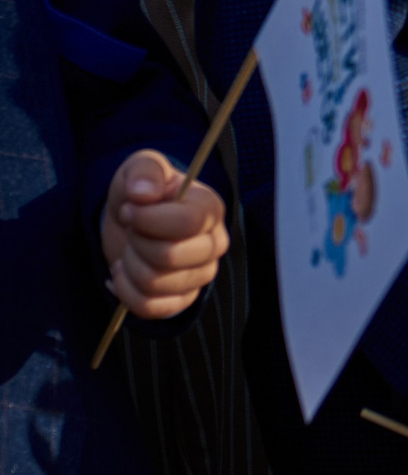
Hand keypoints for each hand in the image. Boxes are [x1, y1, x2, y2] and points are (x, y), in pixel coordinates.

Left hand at [101, 150, 228, 319]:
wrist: (132, 219)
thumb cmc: (142, 192)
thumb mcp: (140, 167)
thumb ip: (144, 170)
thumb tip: (142, 194)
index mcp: (209, 210)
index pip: (188, 223)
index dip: (149, 219)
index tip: (130, 209)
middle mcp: (214, 244)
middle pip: (169, 257)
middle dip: (136, 243)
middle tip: (132, 230)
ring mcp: (201, 275)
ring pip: (155, 284)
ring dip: (129, 266)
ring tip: (130, 250)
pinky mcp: (183, 299)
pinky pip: (150, 308)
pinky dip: (126, 292)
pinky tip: (126, 273)